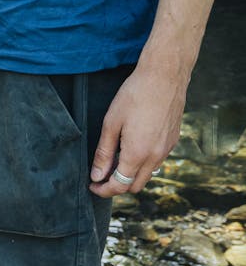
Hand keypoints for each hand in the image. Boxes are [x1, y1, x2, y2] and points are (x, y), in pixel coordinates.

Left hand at [88, 39, 192, 197]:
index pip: (119, 186)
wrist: (165, 75)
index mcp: (137, 154)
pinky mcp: (172, 140)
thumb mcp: (111, 124)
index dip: (104, 190)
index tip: (92, 186)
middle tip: (101, 176)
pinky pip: (157, 161)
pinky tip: (132, 148)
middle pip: (134, 186)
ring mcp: (167, 149)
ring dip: (131, 174)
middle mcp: (155, 156)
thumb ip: (104, 153)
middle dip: (116, 186)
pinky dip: (143, 163)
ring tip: (115, 159)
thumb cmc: (135, 95)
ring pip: (147, 175)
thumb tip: (96, 176)